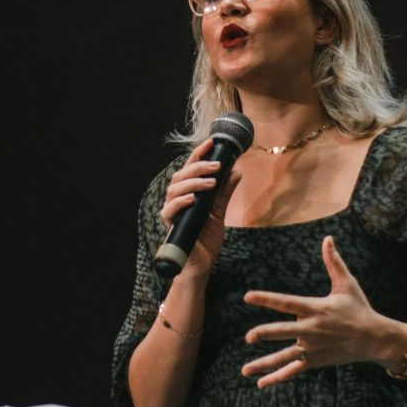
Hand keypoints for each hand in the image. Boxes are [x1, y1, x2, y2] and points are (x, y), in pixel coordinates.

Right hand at [160, 138, 241, 280]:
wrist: (202, 265)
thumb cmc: (206, 239)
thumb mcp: (220, 212)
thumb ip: (224, 192)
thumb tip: (236, 171)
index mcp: (188, 194)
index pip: (190, 169)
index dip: (199, 154)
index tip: (212, 142)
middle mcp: (177, 200)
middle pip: (180, 176)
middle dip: (198, 167)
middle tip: (217, 165)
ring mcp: (173, 213)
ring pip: (174, 189)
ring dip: (193, 182)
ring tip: (212, 182)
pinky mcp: (171, 227)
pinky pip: (170, 211)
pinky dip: (181, 202)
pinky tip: (193, 199)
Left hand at [241, 236, 389, 387]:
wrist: (376, 338)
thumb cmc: (360, 309)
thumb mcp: (347, 284)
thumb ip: (333, 262)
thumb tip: (328, 238)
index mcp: (316, 308)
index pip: (286, 302)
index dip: (267, 299)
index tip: (248, 296)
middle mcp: (312, 329)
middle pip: (284, 331)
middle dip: (266, 333)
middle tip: (248, 337)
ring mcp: (313, 347)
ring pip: (285, 356)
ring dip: (265, 364)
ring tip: (245, 370)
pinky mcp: (316, 361)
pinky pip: (294, 370)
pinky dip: (278, 377)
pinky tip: (261, 383)